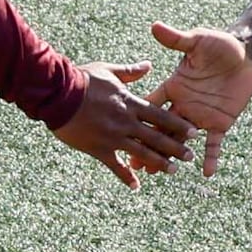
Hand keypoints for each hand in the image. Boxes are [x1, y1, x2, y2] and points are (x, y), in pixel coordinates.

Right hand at [47, 63, 187, 188]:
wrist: (57, 93)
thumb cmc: (81, 79)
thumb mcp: (108, 70)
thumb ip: (130, 72)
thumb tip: (148, 66)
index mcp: (130, 102)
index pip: (161, 116)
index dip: (179, 125)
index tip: (194, 133)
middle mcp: (126, 121)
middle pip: (157, 136)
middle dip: (175, 147)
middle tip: (190, 157)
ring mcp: (113, 136)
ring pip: (142, 152)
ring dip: (159, 162)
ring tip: (172, 170)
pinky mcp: (99, 148)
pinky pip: (115, 165)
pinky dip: (126, 176)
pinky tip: (136, 186)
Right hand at [145, 25, 251, 174]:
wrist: (246, 53)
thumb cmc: (219, 44)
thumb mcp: (197, 41)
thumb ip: (177, 39)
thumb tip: (155, 26)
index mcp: (174, 87)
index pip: (152, 105)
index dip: (139, 119)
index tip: (121, 131)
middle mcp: (183, 105)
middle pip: (161, 129)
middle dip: (148, 145)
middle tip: (134, 162)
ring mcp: (200, 116)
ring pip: (181, 141)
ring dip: (171, 156)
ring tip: (158, 173)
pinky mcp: (220, 122)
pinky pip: (214, 144)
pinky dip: (211, 157)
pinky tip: (206, 173)